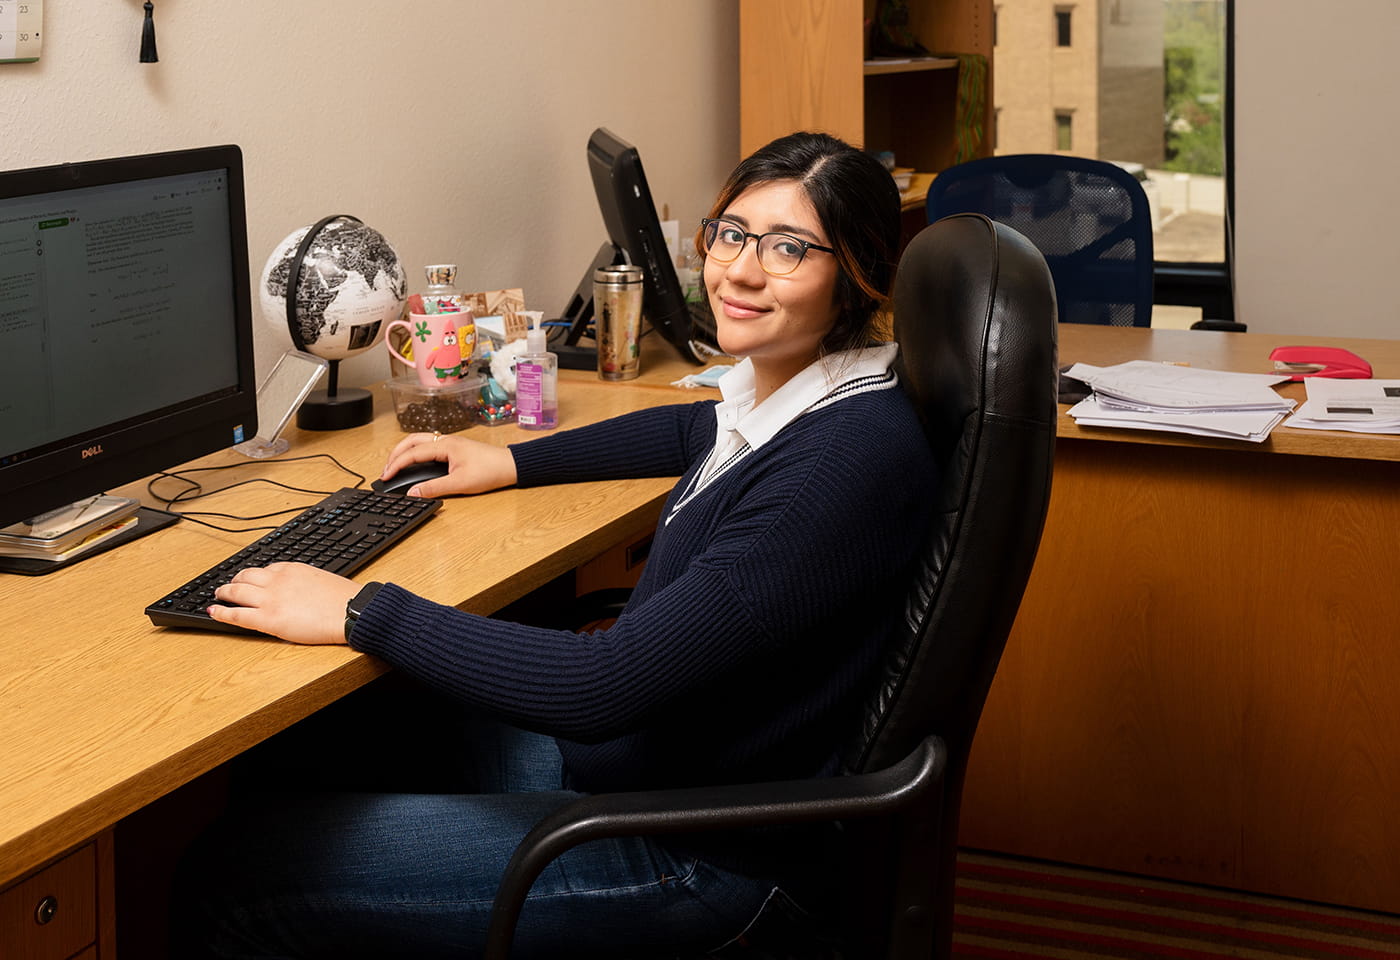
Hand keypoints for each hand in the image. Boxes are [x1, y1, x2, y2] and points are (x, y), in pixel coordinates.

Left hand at [207, 562, 360, 644]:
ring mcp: (270, 598)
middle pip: (246, 576)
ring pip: (236, 591)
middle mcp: (277, 580)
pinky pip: (236, 614)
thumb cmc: (345, 600)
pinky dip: (221, 612)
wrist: (351, 611)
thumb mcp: (323, 580)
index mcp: (293, 568)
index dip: (255, 576)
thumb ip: (307, 582)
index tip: (251, 579)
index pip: (267, 569)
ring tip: (218, 595)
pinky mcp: (267, 618)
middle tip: (228, 586)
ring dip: (224, 592)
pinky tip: (213, 612)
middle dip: (234, 580)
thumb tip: (303, 591)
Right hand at [381, 433, 517, 498]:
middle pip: (411, 442)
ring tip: (394, 466)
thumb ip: (434, 488)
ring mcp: (450, 442)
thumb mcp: (460, 484)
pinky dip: (415, 452)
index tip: (385, 477)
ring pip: (419, 441)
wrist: (510, 466)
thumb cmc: (490, 471)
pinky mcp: (454, 448)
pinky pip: (428, 445)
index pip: (412, 453)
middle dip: (395, 455)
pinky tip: (414, 462)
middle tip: (385, 471)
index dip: (395, 465)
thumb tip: (413, 493)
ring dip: (404, 452)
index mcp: (445, 445)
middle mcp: (445, 440)